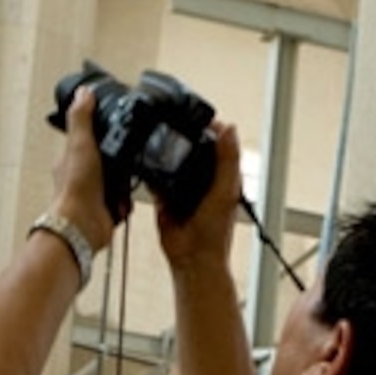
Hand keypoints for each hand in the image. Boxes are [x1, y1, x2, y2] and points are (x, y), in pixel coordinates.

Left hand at [50, 86, 120, 249]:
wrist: (82, 226)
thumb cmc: (76, 187)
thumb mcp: (80, 143)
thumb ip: (82, 117)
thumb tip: (84, 92)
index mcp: (72, 158)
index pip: (89, 137)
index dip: (103, 131)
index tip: (116, 128)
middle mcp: (82, 175)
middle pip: (109, 159)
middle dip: (120, 162)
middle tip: (125, 161)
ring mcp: (94, 193)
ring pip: (119, 181)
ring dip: (123, 184)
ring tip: (122, 184)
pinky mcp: (106, 209)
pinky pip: (123, 201)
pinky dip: (125, 202)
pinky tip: (121, 202)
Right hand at [154, 117, 244, 282]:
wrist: (192, 259)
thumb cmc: (215, 234)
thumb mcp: (225, 191)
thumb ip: (227, 161)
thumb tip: (230, 129)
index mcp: (222, 176)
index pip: (216, 143)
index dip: (209, 128)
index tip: (197, 115)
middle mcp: (203, 179)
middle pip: (192, 149)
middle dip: (183, 136)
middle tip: (172, 120)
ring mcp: (182, 188)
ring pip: (172, 162)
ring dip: (165, 152)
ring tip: (156, 135)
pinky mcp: (164, 198)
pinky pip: (155, 179)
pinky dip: (150, 170)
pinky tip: (144, 161)